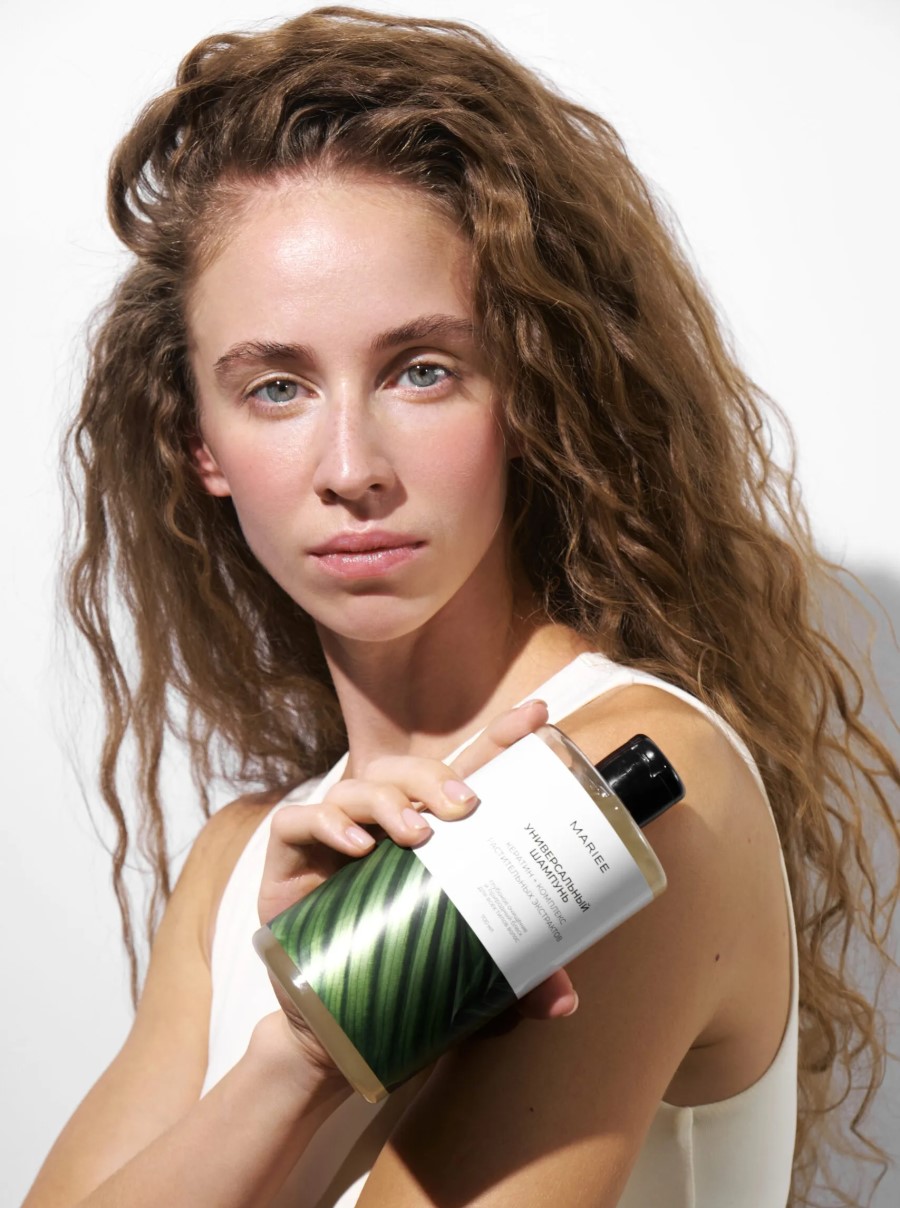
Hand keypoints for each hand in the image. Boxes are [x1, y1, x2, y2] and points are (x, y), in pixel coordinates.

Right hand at [258, 699, 576, 1022]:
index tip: (538, 717)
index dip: (498, 740)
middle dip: (435, 775)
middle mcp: (380, 828)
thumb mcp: (469, 982)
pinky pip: (297, 823)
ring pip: (355, 786)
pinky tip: (356, 848)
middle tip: (466, 805)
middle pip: (404, 769)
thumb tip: (564, 1000)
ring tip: (416, 834)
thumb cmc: (403, 987)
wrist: (329, 1037)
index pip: (463, 774)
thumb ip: (517, 983)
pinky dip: (326, 824)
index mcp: (429, 838)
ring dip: (388, 800)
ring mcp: (331, 842)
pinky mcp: (288, 864)